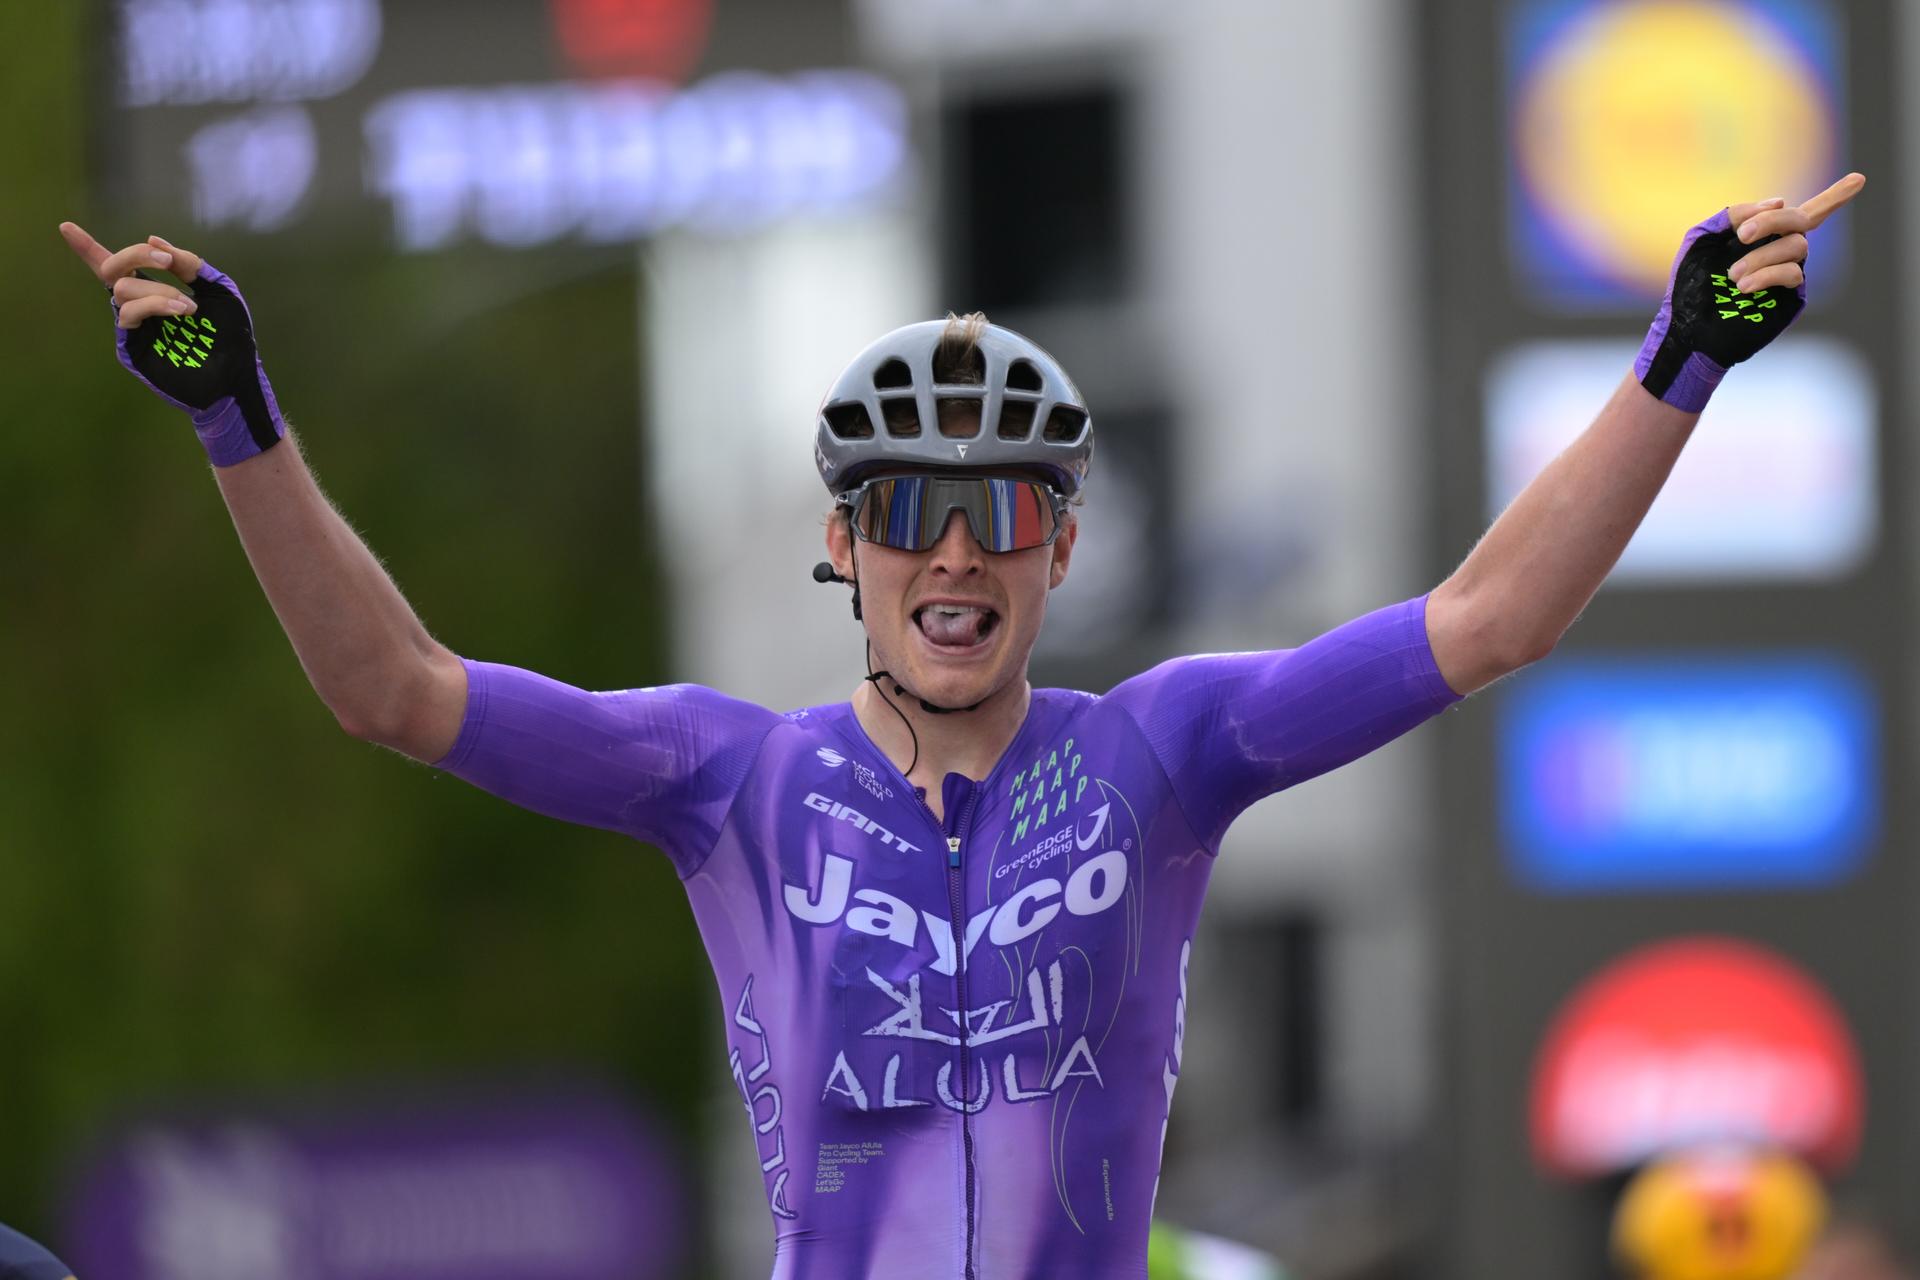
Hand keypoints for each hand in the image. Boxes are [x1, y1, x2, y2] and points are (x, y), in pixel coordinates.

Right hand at [59, 222, 286, 465]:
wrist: (238, 376)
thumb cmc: (231, 335)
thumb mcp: (218, 291)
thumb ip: (190, 265)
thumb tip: (153, 239)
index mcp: (155, 292)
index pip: (117, 268)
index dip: (88, 248)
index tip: (65, 226)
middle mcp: (139, 308)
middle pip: (111, 269)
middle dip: (135, 256)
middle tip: (167, 260)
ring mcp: (135, 328)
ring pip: (122, 290)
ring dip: (157, 290)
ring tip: (189, 307)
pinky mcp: (133, 348)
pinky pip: (129, 315)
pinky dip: (155, 305)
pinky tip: (182, 312)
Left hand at [1635, 172, 1864, 412]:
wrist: (1686, 330)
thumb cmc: (1688, 286)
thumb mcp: (1701, 240)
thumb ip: (1731, 215)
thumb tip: (1777, 203)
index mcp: (1761, 236)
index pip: (1802, 213)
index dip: (1834, 198)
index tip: (1859, 180)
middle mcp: (1780, 252)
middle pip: (1799, 219)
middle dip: (1771, 222)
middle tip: (1742, 235)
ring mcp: (1787, 274)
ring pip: (1797, 246)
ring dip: (1762, 256)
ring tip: (1733, 276)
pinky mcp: (1790, 298)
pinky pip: (1793, 273)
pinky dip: (1768, 274)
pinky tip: (1744, 287)